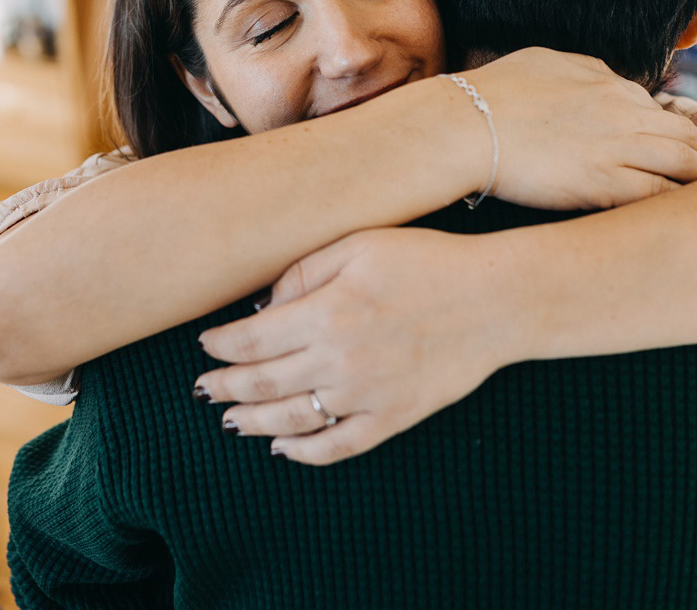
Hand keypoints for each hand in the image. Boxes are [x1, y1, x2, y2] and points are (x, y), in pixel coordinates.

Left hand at [194, 228, 505, 465]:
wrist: (494, 299)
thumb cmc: (427, 260)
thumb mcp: (359, 244)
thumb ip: (304, 270)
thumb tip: (262, 306)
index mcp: (327, 312)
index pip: (251, 340)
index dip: (220, 346)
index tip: (205, 344)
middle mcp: (339, 360)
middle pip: (260, 383)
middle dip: (223, 387)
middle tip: (202, 388)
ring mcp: (366, 395)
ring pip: (290, 420)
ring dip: (252, 421)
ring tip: (229, 420)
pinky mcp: (393, 417)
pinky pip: (338, 446)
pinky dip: (304, 453)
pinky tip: (282, 448)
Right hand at [452, 47, 696, 211]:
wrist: (465, 125)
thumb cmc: (492, 94)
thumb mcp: (544, 61)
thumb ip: (582, 70)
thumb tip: (604, 79)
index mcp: (608, 83)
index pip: (660, 110)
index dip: (667, 135)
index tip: (665, 155)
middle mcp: (622, 110)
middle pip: (687, 134)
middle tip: (694, 181)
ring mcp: (617, 145)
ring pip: (686, 163)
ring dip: (696, 183)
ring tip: (692, 204)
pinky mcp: (603, 182)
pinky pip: (660, 195)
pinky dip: (673, 206)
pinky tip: (669, 219)